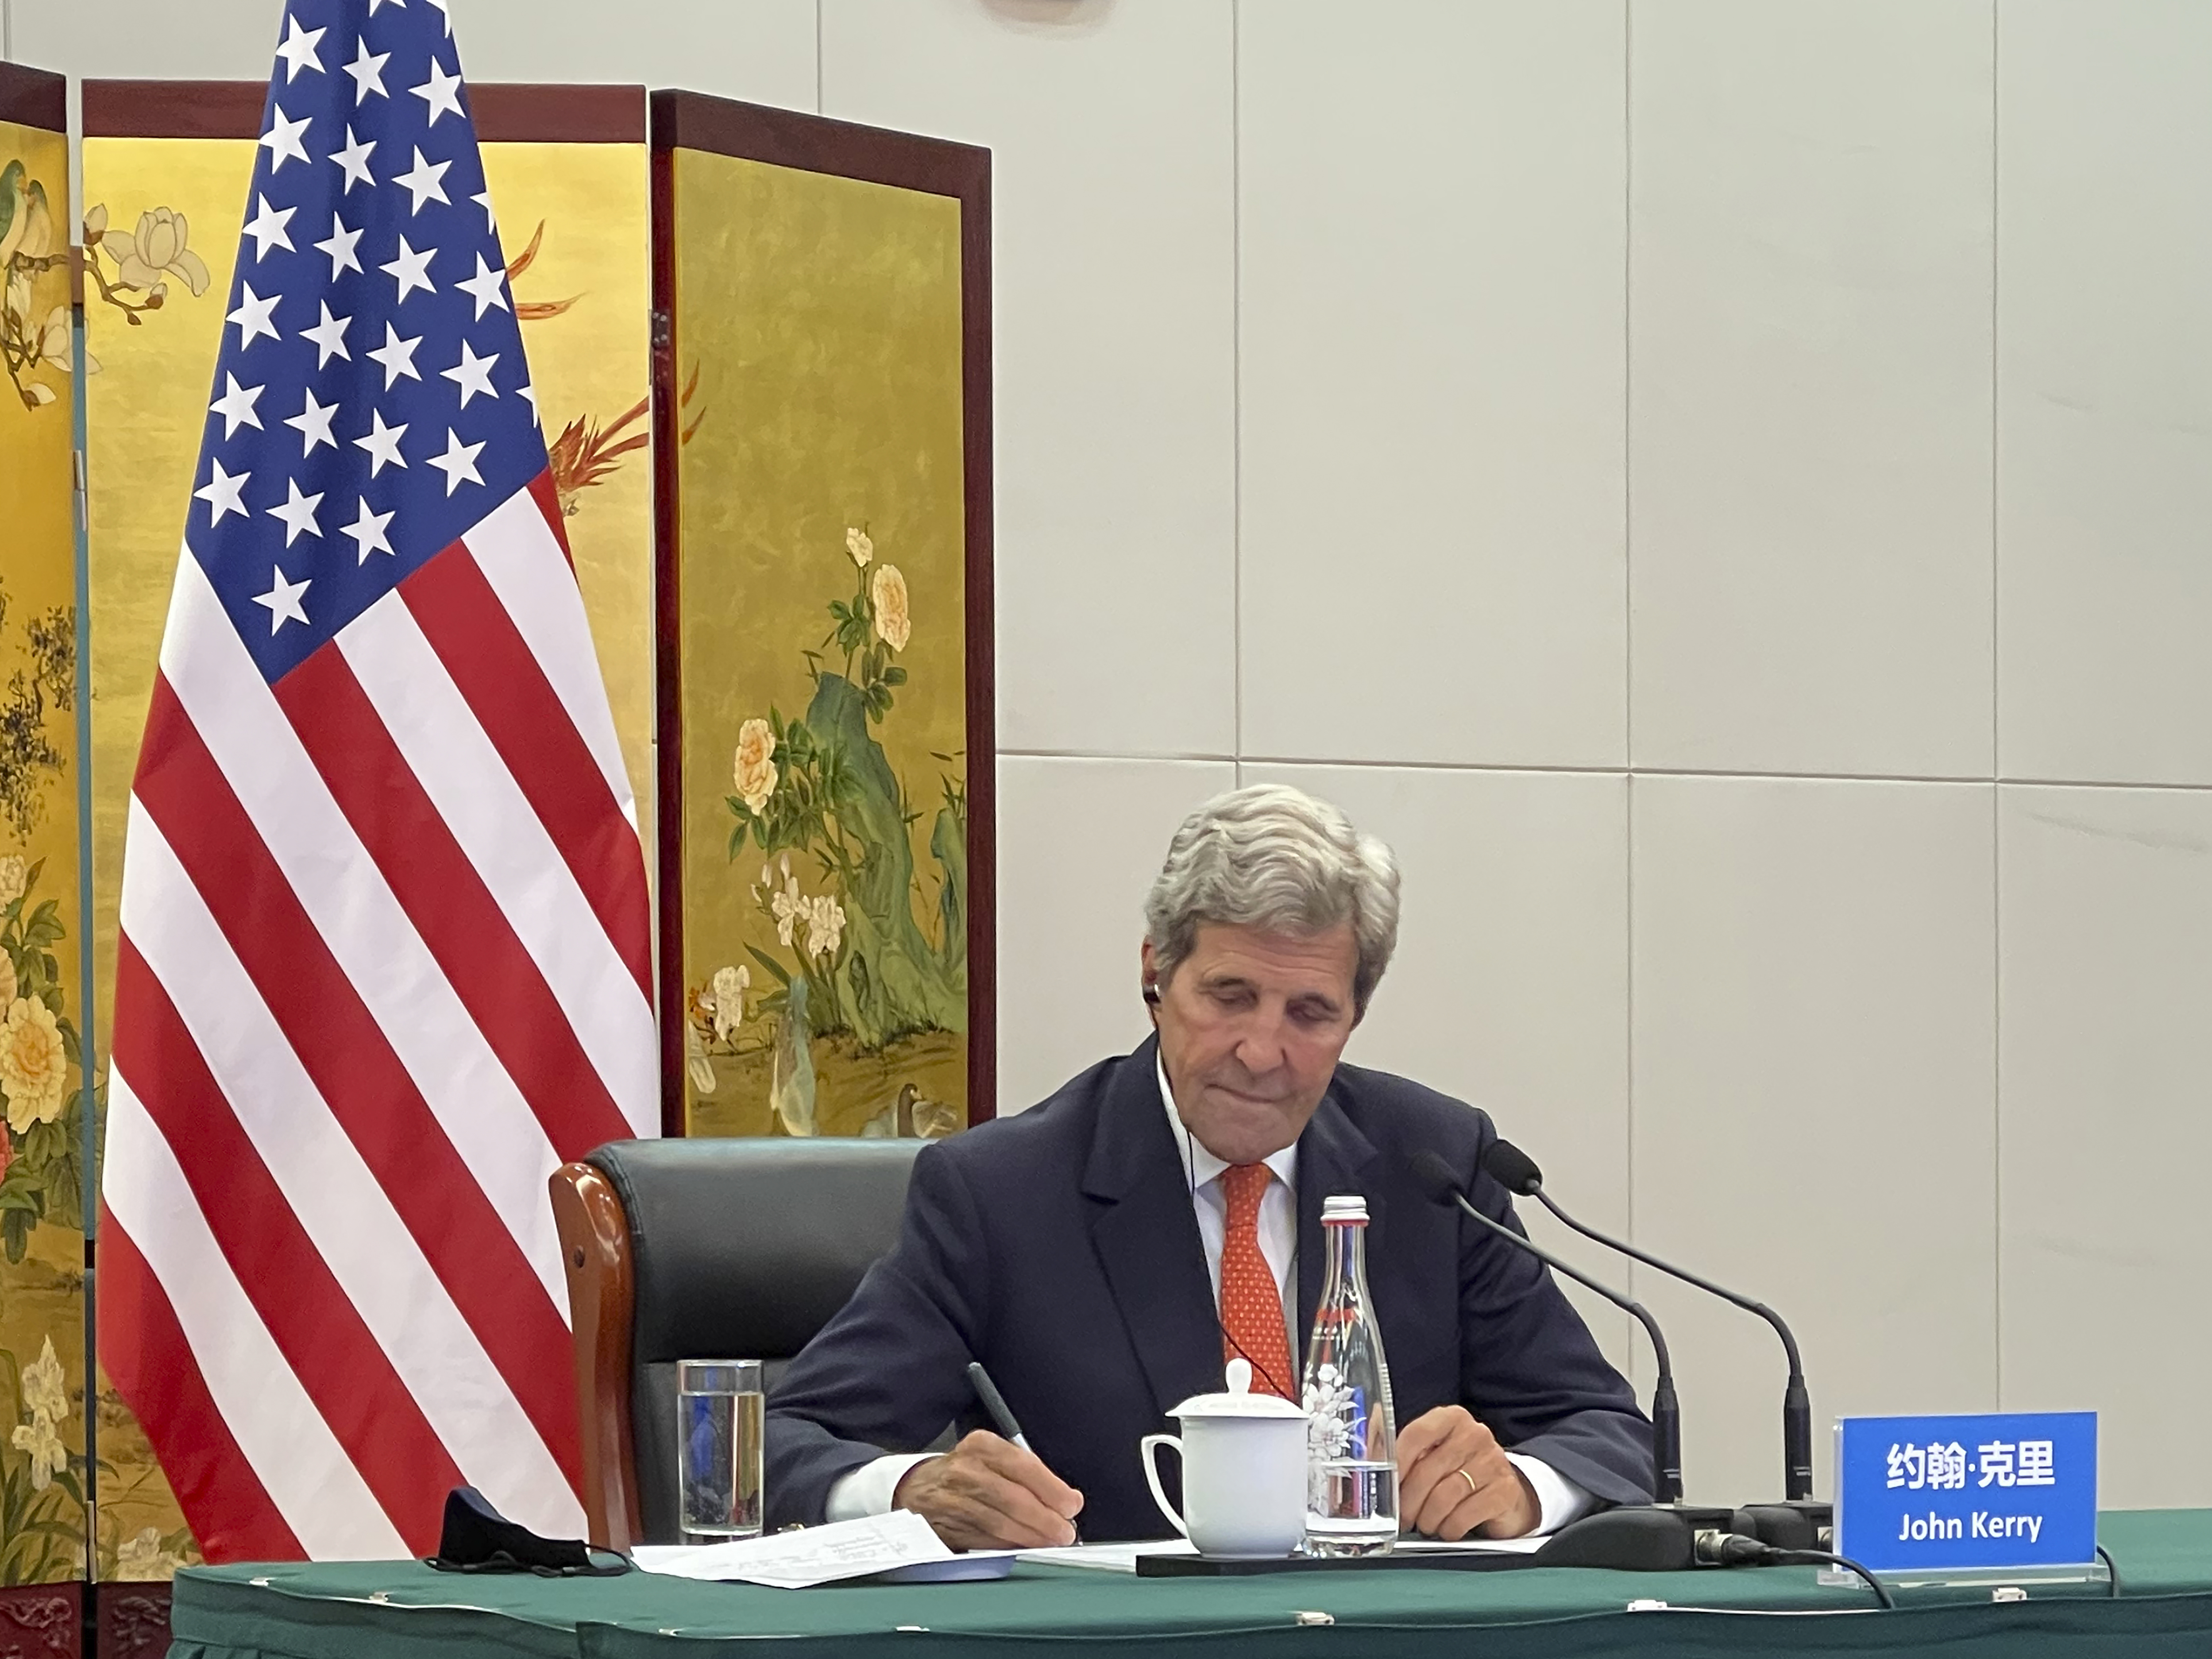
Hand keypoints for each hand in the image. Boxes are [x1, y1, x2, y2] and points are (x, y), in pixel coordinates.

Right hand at [893, 1430, 1084, 1549]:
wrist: (916, 1486)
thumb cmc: (964, 1472)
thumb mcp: (992, 1458)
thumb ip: (1026, 1475)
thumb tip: (1064, 1500)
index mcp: (982, 1446)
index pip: (1023, 1466)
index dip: (1051, 1488)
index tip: (1071, 1504)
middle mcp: (965, 1469)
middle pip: (1013, 1497)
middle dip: (1044, 1519)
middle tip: (1064, 1532)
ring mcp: (952, 1499)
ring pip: (999, 1521)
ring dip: (1029, 1536)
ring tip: (1049, 1541)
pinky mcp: (945, 1525)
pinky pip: (983, 1538)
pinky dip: (1007, 1546)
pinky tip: (1023, 1546)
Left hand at [1396, 1406, 1539, 1539]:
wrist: (1505, 1492)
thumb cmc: (1459, 1471)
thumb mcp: (1434, 1452)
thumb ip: (1404, 1448)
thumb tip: (1372, 1447)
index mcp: (1452, 1418)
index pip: (1416, 1434)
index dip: (1397, 1461)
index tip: (1387, 1483)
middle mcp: (1475, 1434)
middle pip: (1428, 1470)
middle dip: (1408, 1501)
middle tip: (1402, 1518)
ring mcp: (1493, 1462)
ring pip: (1445, 1495)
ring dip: (1428, 1518)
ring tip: (1425, 1525)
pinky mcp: (1504, 1491)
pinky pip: (1465, 1514)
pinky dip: (1449, 1528)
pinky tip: (1447, 1529)